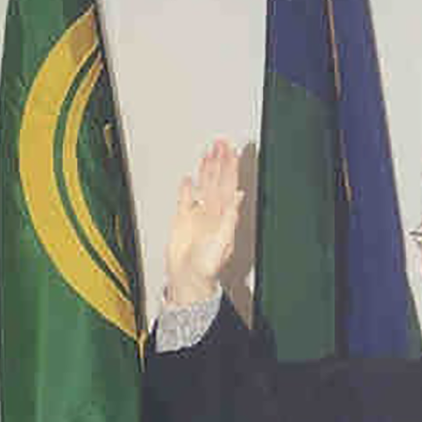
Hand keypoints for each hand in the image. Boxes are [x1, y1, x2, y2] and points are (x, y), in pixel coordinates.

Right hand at [165, 138, 244, 305]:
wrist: (187, 279)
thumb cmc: (207, 268)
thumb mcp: (222, 243)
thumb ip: (230, 218)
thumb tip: (239, 196)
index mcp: (225, 217)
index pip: (229, 186)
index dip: (231, 168)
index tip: (232, 151)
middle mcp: (213, 213)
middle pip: (217, 181)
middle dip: (220, 161)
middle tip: (221, 142)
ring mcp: (198, 216)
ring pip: (203, 187)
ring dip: (206, 170)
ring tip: (208, 152)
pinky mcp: (182, 221)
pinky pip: (185, 200)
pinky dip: (187, 189)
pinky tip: (189, 178)